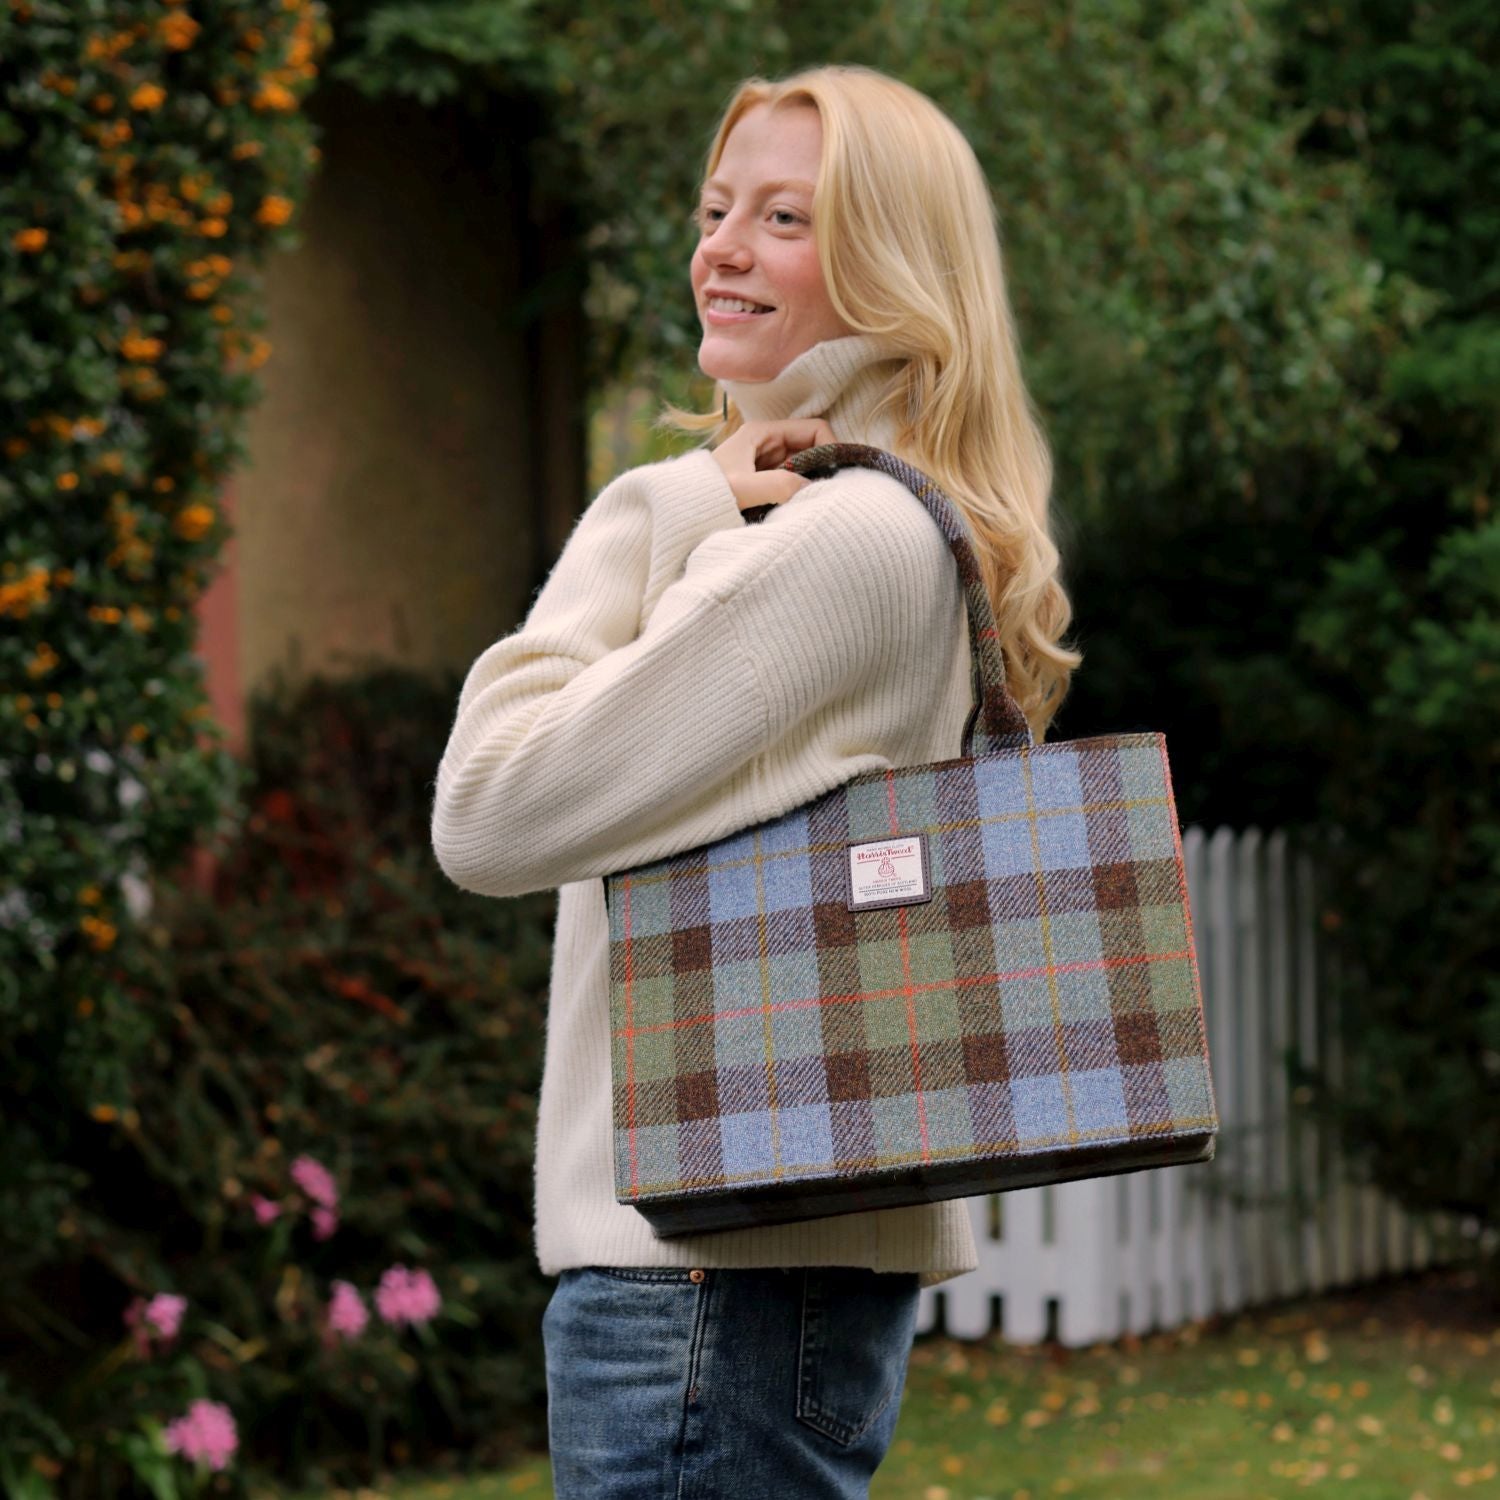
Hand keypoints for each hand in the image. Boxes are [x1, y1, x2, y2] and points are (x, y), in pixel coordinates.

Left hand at [711, 418, 836, 512]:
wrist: (682, 512)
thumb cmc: (707, 495)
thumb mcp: (743, 488)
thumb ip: (778, 485)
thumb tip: (812, 488)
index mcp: (762, 432)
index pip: (812, 428)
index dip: (830, 446)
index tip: (835, 474)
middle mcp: (766, 443)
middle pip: (812, 446)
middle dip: (824, 465)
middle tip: (829, 490)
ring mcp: (766, 462)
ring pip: (805, 465)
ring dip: (812, 480)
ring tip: (816, 500)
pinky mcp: (764, 481)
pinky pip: (793, 481)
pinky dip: (801, 491)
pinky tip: (802, 505)